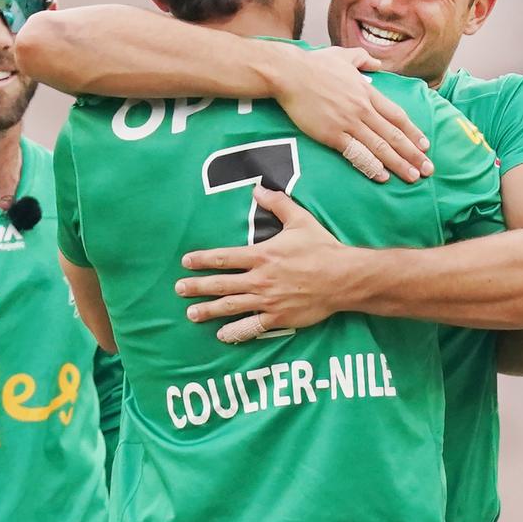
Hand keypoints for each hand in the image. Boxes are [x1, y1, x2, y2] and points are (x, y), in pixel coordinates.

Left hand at [177, 187, 357, 342]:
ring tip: (191, 314)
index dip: (202, 260)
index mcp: (262, 255)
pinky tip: (222, 335)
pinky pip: (251, 327)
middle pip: (221, 284)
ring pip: (230, 307)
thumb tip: (258, 187)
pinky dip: (235, 332)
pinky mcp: (278, 318)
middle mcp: (259, 279)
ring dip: (208, 310)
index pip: (224, 258)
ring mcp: (267, 301)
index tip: (186, 262)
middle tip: (179, 289)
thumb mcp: (300, 220)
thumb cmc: (322, 248)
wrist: (343, 277)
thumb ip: (277, 203)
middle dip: (197, 287)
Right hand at [273, 46, 432, 182]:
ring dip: (398, 163)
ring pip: (380, 146)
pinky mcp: (332, 134)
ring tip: (413, 177)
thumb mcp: (344, 55)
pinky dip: (371, 165)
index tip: (425, 145)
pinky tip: (382, 176)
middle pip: (394, 135)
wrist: (290, 74)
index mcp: (368, 92)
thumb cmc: (314, 64)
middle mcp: (363, 109)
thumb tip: (377, 63)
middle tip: (428, 169)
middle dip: (413, 154)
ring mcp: (348, 122)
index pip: (397, 116)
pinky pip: (356, 153)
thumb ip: (363, 60)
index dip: (413, 132)